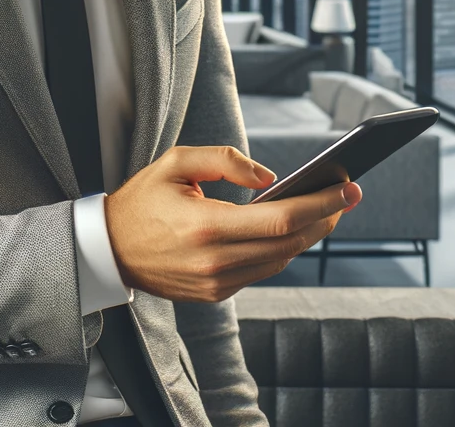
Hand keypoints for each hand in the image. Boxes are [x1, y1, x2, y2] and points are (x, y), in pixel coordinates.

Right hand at [103, 145, 361, 301]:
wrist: (107, 250)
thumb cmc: (141, 201)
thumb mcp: (175, 163)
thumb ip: (225, 160)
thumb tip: (271, 178)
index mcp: (206, 225)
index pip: (281, 218)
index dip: (321, 204)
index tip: (347, 188)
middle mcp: (215, 261)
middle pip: (290, 242)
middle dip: (325, 218)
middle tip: (346, 195)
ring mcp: (216, 283)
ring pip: (280, 260)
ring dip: (307, 235)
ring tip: (324, 211)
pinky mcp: (215, 294)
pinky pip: (260, 271)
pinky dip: (281, 249)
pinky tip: (291, 230)